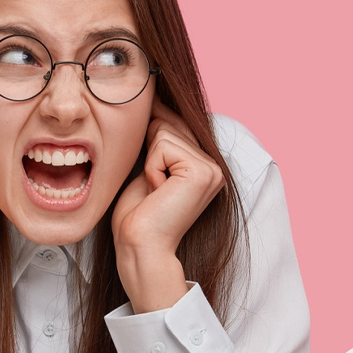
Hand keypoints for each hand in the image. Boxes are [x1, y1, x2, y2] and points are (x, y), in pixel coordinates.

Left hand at [112, 98, 224, 312]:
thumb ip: (159, 142)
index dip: (154, 126)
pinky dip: (151, 168)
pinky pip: (163, 145)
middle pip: (169, 124)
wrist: (140, 247)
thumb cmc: (138, 216)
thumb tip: (155, 105)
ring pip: (164, 131)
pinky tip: (158, 191)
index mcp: (204, 167)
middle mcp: (214, 167)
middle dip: (150, 152)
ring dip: (149, 162)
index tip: (149, 128)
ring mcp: (212, 169)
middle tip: (153, 187)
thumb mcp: (148, 169)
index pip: (176, 125)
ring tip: (156, 191)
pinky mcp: (203, 171)